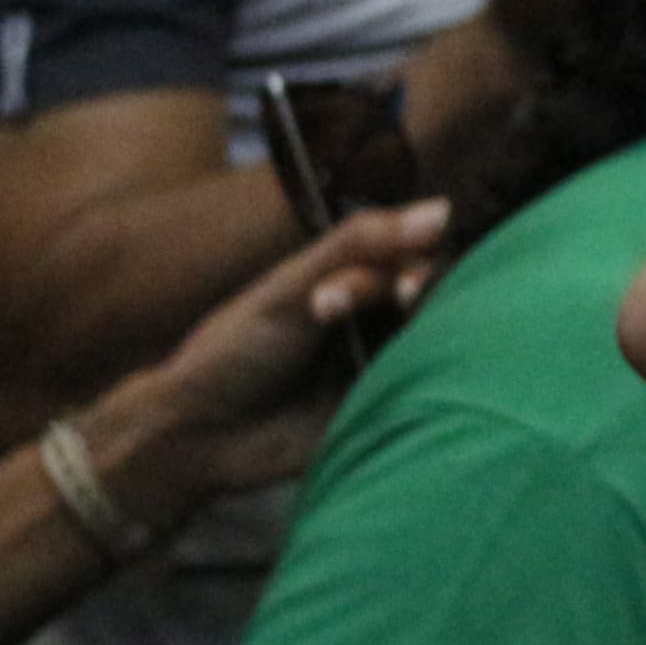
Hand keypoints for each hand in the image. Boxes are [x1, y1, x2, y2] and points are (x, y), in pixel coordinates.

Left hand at [94, 201, 453, 522]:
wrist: (202, 434)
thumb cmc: (233, 353)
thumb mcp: (289, 288)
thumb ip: (358, 245)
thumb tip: (443, 210)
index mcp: (349, 282)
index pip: (411, 252)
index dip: (416, 254)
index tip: (397, 271)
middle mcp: (374, 319)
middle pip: (435, 290)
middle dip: (422, 285)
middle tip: (402, 297)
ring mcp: (384, 364)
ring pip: (440, 336)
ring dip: (424, 330)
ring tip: (389, 337)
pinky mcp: (389, 409)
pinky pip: (431, 389)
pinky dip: (429, 377)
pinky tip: (404, 379)